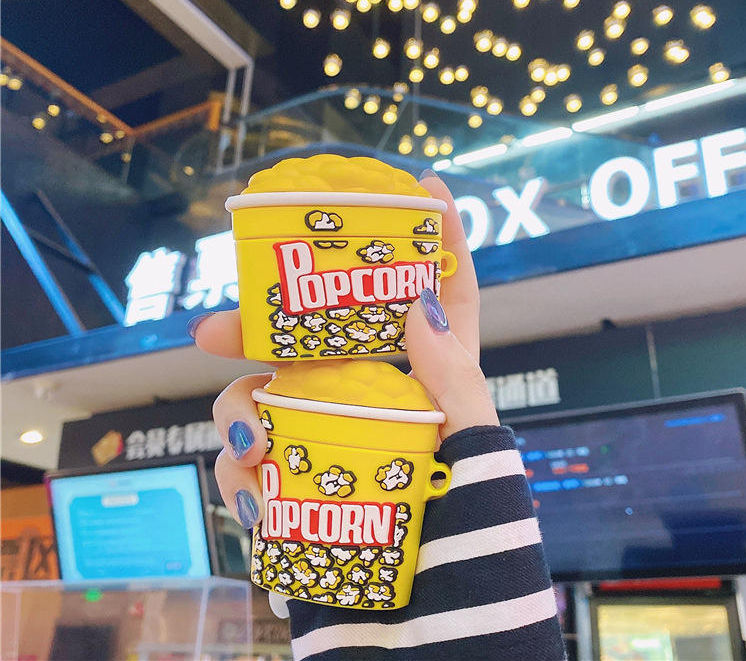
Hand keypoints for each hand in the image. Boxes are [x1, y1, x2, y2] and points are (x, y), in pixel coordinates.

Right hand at [193, 172, 498, 528]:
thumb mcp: (473, 451)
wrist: (431, 624)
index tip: (427, 186)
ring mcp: (328, 438)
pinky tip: (254, 499)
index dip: (441, 240)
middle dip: (259, 325)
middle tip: (214, 327)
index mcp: (435, 380)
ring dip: (239, 413)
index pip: (444, 298)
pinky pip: (251, 465)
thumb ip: (456, 383)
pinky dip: (242, 477)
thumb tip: (422, 306)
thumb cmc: (470, 536)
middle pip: (314, 337)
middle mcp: (373, 397)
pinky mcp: (298, 485)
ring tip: (250, 447)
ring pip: (263, 397)